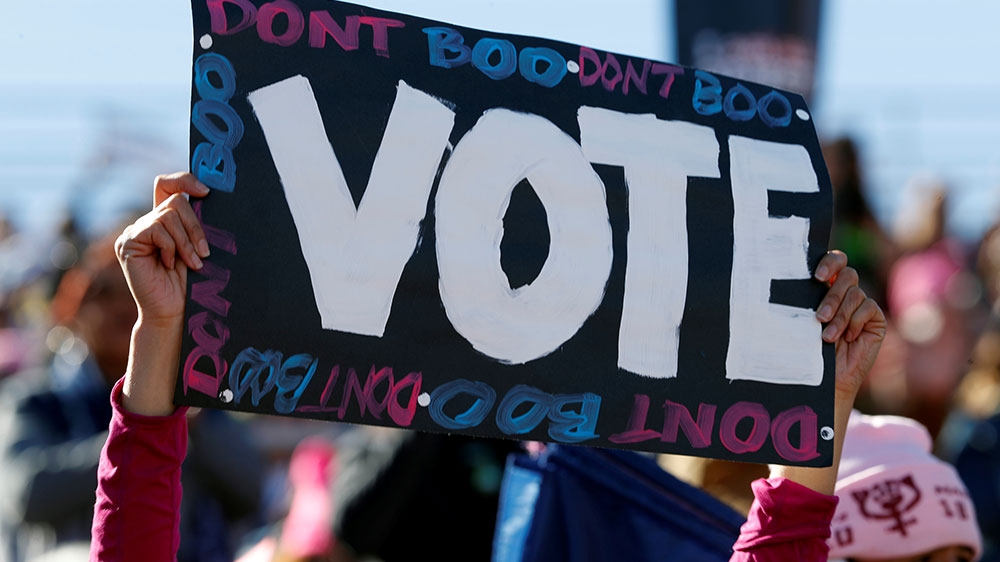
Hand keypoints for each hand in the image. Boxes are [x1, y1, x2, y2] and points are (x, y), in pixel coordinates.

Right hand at [116, 173, 209, 415]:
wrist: (175, 311)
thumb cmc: (191, 283)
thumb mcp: (199, 246)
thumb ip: (197, 223)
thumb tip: (210, 194)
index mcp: (165, 220)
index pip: (168, 185)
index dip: (185, 180)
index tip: (206, 192)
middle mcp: (147, 222)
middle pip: (175, 201)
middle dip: (195, 226)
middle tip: (204, 252)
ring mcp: (135, 231)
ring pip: (169, 215)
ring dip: (186, 241)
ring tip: (191, 263)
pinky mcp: (127, 242)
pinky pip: (156, 229)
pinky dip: (171, 247)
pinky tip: (171, 264)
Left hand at [813, 250, 886, 399]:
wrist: (828, 377)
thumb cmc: (810, 349)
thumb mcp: (804, 321)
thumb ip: (807, 300)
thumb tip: (796, 281)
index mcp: (826, 286)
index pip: (834, 261)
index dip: (829, 262)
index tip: (817, 277)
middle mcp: (846, 293)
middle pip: (847, 274)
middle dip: (832, 296)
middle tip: (820, 316)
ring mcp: (862, 305)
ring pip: (856, 294)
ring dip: (840, 316)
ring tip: (828, 337)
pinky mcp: (875, 318)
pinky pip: (868, 308)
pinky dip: (855, 322)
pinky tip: (848, 338)